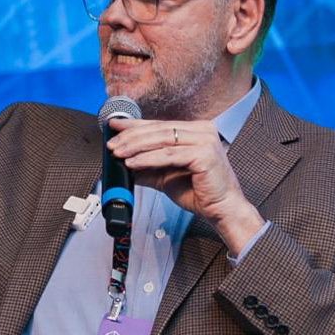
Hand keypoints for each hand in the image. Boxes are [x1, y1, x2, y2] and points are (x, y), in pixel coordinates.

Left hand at [108, 118, 264, 254]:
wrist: (222, 210)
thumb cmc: (200, 192)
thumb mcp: (166, 176)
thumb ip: (147, 166)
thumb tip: (123, 162)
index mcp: (196, 131)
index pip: (160, 125)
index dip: (135, 125)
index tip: (115, 126)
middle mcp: (203, 130)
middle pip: (159, 130)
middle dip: (131, 136)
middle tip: (112, 143)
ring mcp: (205, 140)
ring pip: (162, 140)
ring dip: (136, 146)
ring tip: (118, 153)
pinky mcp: (204, 154)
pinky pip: (169, 155)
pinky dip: (148, 159)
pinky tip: (133, 162)